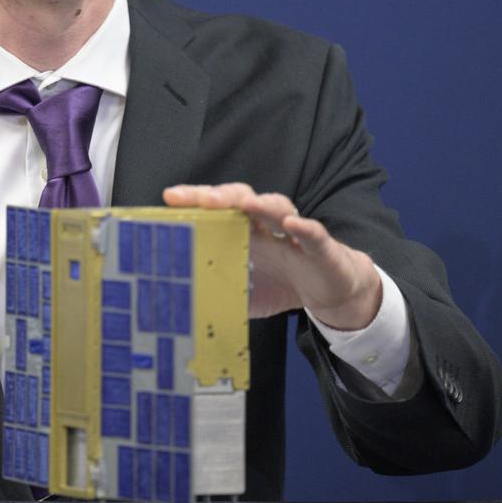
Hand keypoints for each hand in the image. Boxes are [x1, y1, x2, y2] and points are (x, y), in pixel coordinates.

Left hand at [162, 182, 381, 327]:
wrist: (330, 294)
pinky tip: (291, 224)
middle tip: (202, 199)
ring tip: (245, 204)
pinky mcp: (320, 247)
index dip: (195, 201)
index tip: (170, 197)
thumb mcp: (246, 293)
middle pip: (243, 199)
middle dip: (222, 195)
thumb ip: (220, 292)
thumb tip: (184, 307)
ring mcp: (293, 233)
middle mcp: (267, 225)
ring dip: (261, 204)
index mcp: (245, 232)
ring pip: (278, 208)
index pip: (217, 209)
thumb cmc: (283, 284)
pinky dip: (303, 227)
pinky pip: (313, 233)